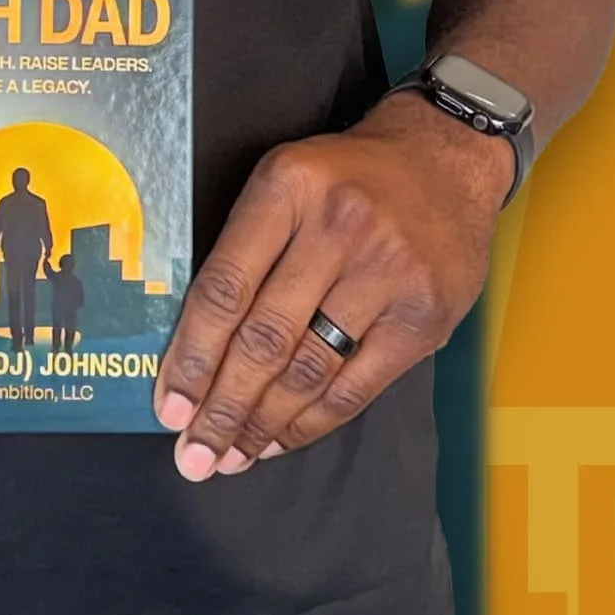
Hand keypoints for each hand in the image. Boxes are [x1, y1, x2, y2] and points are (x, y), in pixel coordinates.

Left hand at [153, 95, 507, 478]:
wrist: (444, 158)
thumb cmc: (347, 176)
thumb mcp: (286, 178)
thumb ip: (244, 246)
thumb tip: (193, 343)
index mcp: (286, 186)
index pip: (225, 286)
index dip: (192, 355)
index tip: (169, 405)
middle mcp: (335, 227)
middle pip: (264, 337)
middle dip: (222, 407)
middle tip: (194, 456)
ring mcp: (385, 272)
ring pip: (308, 369)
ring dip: (263, 424)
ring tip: (231, 456)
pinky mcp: (422, 315)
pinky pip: (356, 386)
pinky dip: (313, 421)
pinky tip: (280, 440)